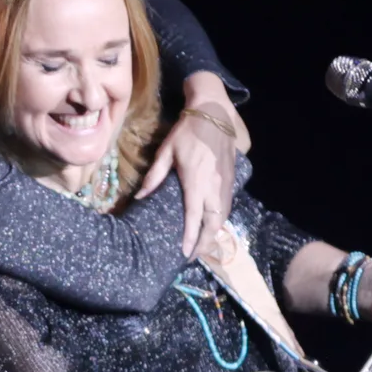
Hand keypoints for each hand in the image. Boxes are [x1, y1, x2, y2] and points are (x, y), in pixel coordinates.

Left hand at [140, 106, 237, 260]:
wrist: (214, 114)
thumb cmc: (187, 132)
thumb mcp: (166, 152)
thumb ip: (154, 177)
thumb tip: (139, 197)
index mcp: (196, 182)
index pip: (194, 217)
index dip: (191, 238)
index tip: (185, 254)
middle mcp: (214, 187)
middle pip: (213, 224)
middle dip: (204, 243)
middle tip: (192, 256)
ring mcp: (225, 185)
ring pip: (223, 217)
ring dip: (213, 234)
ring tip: (201, 246)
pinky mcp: (232, 180)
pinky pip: (227, 207)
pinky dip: (220, 221)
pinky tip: (211, 226)